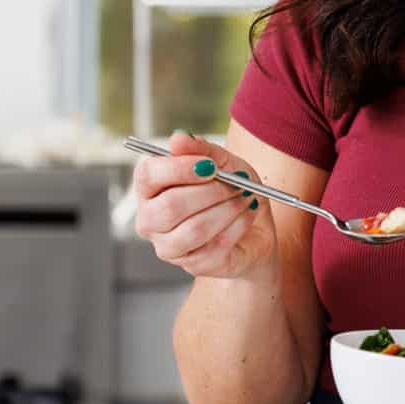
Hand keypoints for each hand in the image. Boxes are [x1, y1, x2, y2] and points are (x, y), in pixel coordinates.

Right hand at [132, 130, 277, 279]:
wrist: (256, 227)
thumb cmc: (231, 191)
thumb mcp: (223, 163)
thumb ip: (201, 150)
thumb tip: (178, 138)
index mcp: (150, 190)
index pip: (148, 175)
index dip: (179, 168)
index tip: (210, 165)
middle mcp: (151, 220)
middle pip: (170, 206)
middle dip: (210, 192)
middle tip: (235, 184)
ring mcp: (169, 247)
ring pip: (194, 229)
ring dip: (227, 210)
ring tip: (245, 199)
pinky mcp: (193, 265)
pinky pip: (215, 246)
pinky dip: (238, 226)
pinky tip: (247, 216)